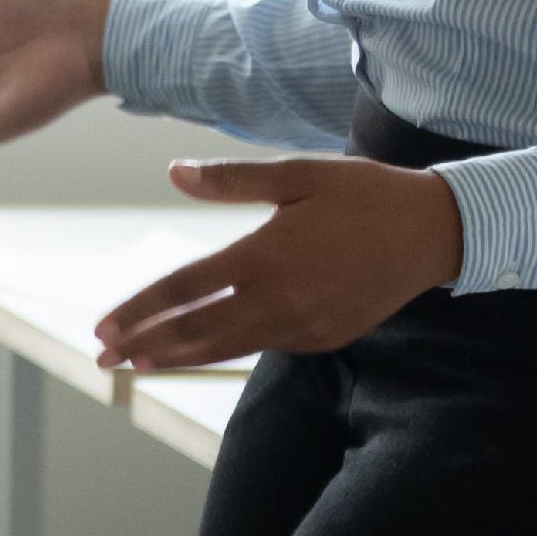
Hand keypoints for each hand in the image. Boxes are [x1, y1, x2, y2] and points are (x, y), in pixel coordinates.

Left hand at [92, 156, 465, 371]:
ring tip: (137, 363)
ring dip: (178, 356)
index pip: (184, 290)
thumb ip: (231, 179)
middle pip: (196, 332)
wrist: (436, 232)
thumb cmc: (363, 194)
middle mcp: (281, 300)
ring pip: (228, 347)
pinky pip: (264, 344)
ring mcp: (305, 326)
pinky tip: (201, 345)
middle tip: (101, 360)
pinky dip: (226, 347)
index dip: (138, 310)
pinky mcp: (325, 337)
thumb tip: (173, 172)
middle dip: (145, 346)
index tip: (100, 328)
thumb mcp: (297, 174)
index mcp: (266, 256)